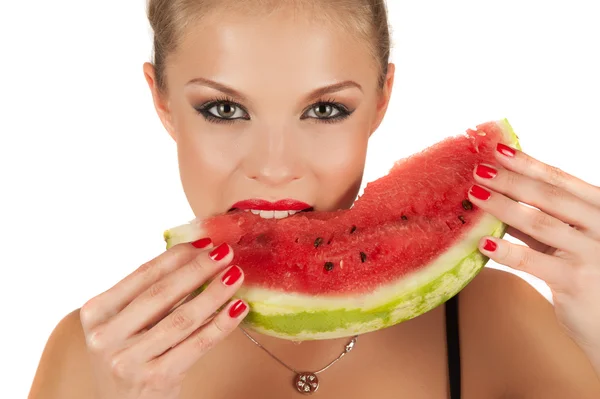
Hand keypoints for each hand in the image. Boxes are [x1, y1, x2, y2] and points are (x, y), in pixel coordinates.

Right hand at [79, 240, 247, 398]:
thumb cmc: (128, 356)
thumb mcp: (125, 323)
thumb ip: (149, 294)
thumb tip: (197, 254)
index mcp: (95, 312)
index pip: (143, 274)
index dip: (178, 255)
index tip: (206, 242)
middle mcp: (105, 336)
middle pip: (162, 293)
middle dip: (199, 269)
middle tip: (227, 253)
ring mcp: (128, 360)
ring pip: (182, 318)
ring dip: (214, 293)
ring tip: (236, 276)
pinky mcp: (155, 378)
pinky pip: (197, 344)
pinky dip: (221, 324)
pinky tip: (238, 308)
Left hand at [467, 143, 599, 373]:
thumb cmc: (591, 279)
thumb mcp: (570, 243)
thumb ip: (543, 223)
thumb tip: (501, 197)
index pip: (560, 181)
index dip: (528, 164)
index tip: (499, 150)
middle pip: (548, 197)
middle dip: (509, 180)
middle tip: (478, 170)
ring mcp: (591, 253)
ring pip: (539, 223)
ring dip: (502, 207)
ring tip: (474, 195)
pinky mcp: (576, 281)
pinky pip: (533, 261)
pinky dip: (506, 250)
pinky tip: (483, 242)